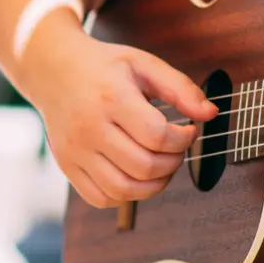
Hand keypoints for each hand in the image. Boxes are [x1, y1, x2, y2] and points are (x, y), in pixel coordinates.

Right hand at [24, 32, 214, 208]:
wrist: (53, 70)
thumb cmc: (103, 67)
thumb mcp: (143, 64)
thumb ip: (180, 88)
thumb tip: (210, 115)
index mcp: (110, 98)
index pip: (157, 135)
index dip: (183, 139)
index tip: (188, 130)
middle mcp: (89, 128)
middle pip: (144, 166)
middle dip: (173, 162)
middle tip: (176, 148)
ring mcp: (75, 151)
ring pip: (124, 189)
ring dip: (154, 184)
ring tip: (161, 165)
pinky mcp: (67, 166)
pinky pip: (102, 198)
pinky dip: (127, 195)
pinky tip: (135, 174)